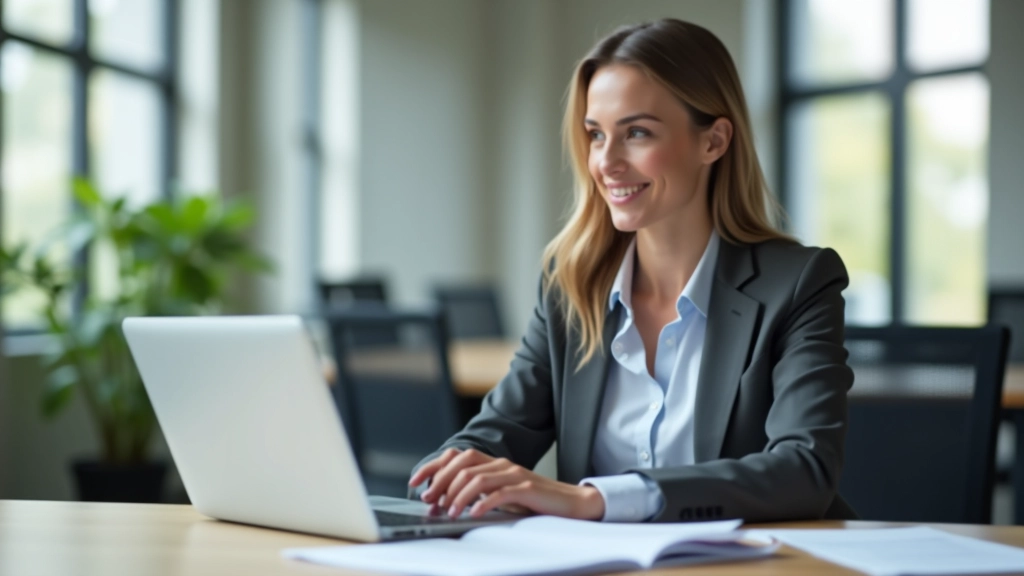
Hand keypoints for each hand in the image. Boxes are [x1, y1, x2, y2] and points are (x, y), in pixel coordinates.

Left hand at [408, 448, 605, 519]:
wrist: (570, 502)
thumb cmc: (534, 501)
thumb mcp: (501, 494)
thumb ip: (480, 492)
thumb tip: (446, 503)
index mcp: (493, 462)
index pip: (457, 457)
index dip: (433, 466)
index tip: (416, 481)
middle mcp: (501, 463)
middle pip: (462, 465)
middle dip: (441, 483)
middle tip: (430, 501)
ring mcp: (514, 474)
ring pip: (477, 479)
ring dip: (458, 497)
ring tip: (450, 513)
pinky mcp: (526, 487)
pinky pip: (499, 493)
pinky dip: (482, 504)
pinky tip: (474, 514)